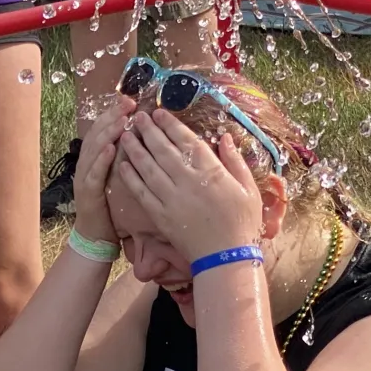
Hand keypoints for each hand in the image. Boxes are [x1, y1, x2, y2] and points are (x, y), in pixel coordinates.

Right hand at [72, 97, 131, 245]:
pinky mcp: (87, 192)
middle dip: (112, 116)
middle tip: (128, 103)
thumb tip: (142, 138)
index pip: (103, 129)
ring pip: (94, 149)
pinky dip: (101, 160)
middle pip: (97, 133)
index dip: (114, 113)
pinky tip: (110, 149)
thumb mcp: (119, 177)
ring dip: (107, 133)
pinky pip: (94, 173)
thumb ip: (125, 158)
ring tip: (121, 120)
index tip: (130, 100)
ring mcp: (84, 177)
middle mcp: (86, 163)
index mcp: (95, 158)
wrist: (95, 235)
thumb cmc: (111, 206)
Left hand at [111, 109, 262, 262]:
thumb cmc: (243, 222)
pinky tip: (122, 165)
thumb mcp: (249, 189)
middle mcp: (188, 181)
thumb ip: (235, 161)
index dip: (171, 125)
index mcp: (211, 172)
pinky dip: (130, 178)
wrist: (226, 258)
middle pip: (163, 150)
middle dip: (148, 131)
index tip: (159, 113)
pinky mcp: (161, 215)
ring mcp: (172, 198)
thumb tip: (225, 137)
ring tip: (125, 135)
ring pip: (148, 168)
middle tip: (137, 117)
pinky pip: (142, 192)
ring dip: (135, 150)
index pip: (187, 141)